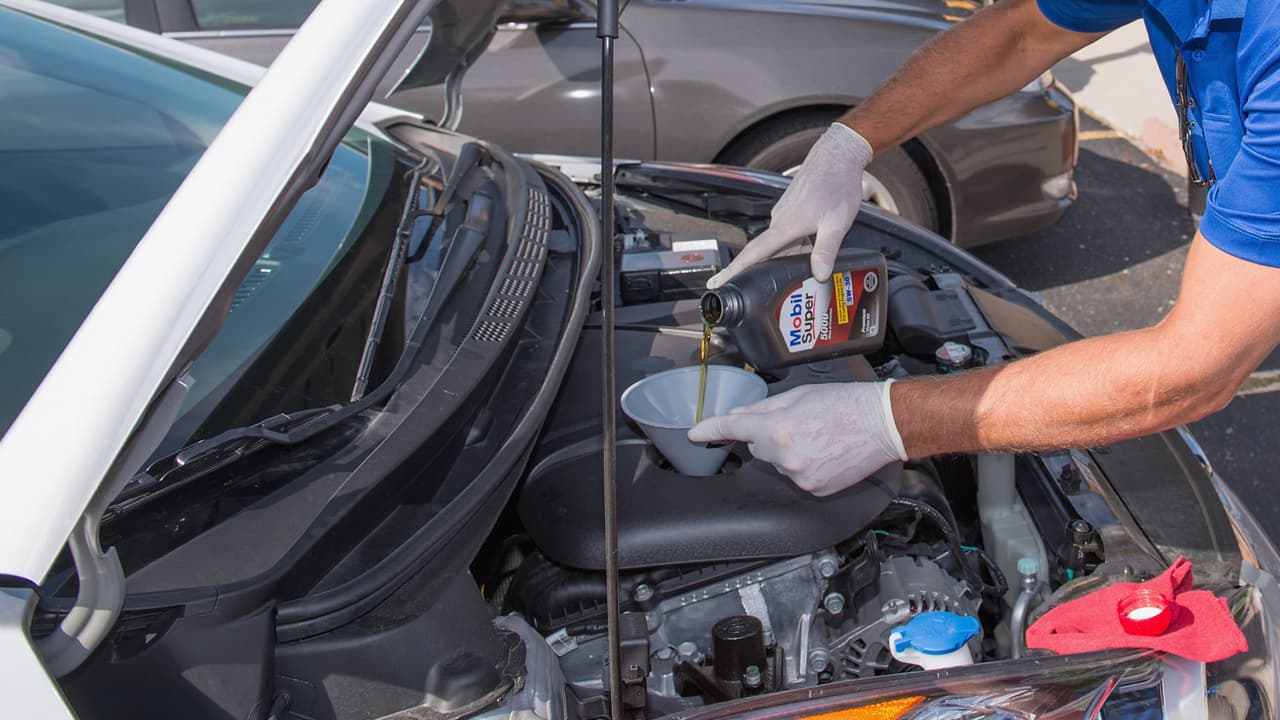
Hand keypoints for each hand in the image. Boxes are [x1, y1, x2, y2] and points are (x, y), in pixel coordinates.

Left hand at [687, 380, 906, 495]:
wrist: (882, 424)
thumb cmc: (846, 404)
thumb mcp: (799, 395)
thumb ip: (764, 408)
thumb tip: (739, 416)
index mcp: (779, 427)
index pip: (734, 429)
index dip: (711, 430)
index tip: (694, 434)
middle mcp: (786, 455)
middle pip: (758, 447)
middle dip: (770, 435)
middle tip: (798, 423)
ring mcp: (799, 476)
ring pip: (777, 463)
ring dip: (788, 451)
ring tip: (816, 436)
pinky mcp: (813, 489)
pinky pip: (795, 476)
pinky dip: (803, 465)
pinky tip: (823, 452)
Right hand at [707, 122, 872, 287]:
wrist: (837, 155)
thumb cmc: (836, 184)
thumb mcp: (837, 223)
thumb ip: (826, 251)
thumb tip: (819, 274)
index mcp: (785, 225)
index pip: (753, 253)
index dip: (733, 270)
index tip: (716, 282)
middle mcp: (779, 219)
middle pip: (764, 253)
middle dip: (763, 271)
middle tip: (763, 289)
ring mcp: (783, 213)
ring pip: (779, 244)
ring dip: (787, 256)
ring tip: (802, 266)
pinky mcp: (790, 209)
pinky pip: (786, 233)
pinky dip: (794, 244)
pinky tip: (810, 246)